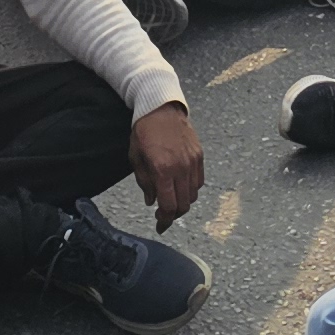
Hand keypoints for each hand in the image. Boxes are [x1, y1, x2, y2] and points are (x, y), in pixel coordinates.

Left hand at [127, 101, 202, 228]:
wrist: (161, 107)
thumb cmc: (143, 132)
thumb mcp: (136, 158)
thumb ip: (145, 183)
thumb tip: (152, 202)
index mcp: (162, 170)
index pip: (168, 206)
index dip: (164, 221)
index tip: (159, 226)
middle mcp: (181, 168)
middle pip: (183, 205)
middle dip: (173, 215)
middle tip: (163, 216)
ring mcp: (193, 162)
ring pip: (193, 195)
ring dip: (183, 203)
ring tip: (171, 200)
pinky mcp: (199, 156)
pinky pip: (199, 181)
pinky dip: (191, 189)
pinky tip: (180, 186)